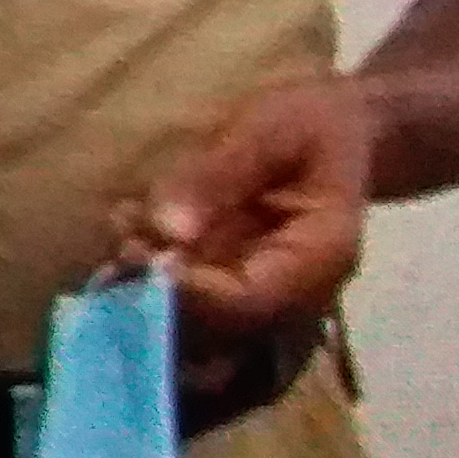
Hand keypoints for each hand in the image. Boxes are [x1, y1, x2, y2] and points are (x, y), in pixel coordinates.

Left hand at [115, 78, 370, 350]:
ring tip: (122, 229)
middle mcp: (293, 295)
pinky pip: (186, 302)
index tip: (141, 258)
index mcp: (319, 259)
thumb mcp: (271, 128)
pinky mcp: (231, 286)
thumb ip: (221, 173)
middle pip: (219, 332)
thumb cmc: (309, 124)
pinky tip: (126, 226)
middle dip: (158, 298)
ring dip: (144, 289)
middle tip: (123, 246)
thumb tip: (168, 231)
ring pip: (196, 326)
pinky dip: (145, 274)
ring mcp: (260, 296)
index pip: (251, 304)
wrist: (335, 132)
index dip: (190, 296)